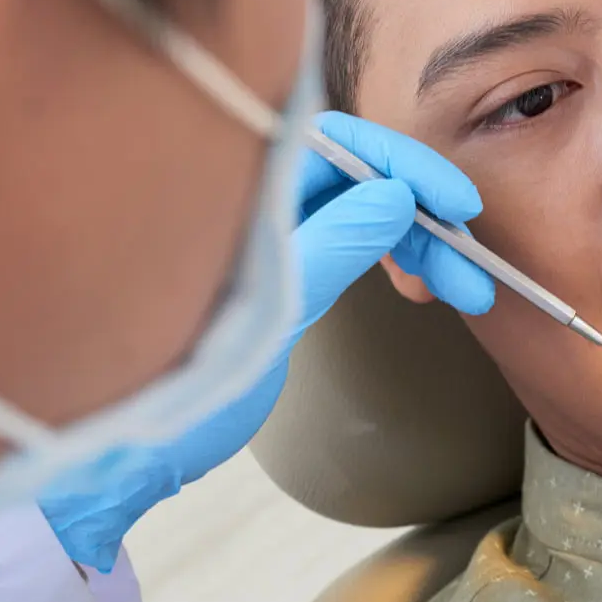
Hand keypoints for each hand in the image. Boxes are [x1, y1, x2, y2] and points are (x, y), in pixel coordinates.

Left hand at [38, 112, 493, 569]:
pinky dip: (392, 261)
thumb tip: (394, 195)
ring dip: (421, 246)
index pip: (337, 142)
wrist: (129, 459)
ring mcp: (270, 238)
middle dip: (426, 218)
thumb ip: (329, 246)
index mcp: (236, 196)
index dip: (405, 163)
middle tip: (472, 270)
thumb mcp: (264, 317)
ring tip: (465, 292)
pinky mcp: (282, 274)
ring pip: (365, 215)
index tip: (457, 203)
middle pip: (361, 179)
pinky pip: (351, 245)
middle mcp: (254, 204)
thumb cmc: (176, 390)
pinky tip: (419, 287)